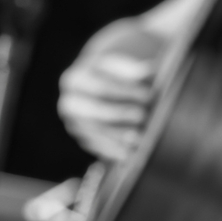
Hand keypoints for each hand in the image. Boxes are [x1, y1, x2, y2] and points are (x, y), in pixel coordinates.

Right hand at [58, 31, 158, 161]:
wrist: (101, 84)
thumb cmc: (118, 73)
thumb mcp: (124, 66)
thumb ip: (135, 69)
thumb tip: (151, 72)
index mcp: (78, 77)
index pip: (102, 83)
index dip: (126, 89)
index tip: (149, 93)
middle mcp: (71, 100)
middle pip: (96, 107)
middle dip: (120, 112)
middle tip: (143, 115)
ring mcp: (74, 122)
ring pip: (96, 130)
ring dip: (118, 135)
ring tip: (139, 138)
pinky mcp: (82, 137)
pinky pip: (96, 146)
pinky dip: (113, 150)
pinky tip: (129, 154)